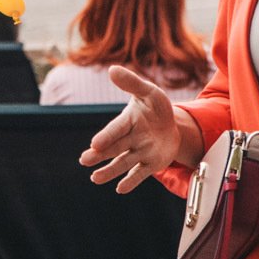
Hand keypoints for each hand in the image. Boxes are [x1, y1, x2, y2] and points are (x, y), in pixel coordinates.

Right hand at [78, 65, 182, 193]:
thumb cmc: (157, 108)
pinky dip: (131, 181)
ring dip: (109, 171)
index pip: (115, 130)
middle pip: (113, 148)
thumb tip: (112, 69)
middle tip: (85, 160)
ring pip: (122, 163)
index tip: (95, 143)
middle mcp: (130, 139)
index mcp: (127, 122)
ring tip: (95, 178)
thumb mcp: (149, 92)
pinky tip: (120, 189)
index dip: (106, 136)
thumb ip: (132, 83)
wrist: (173, 126)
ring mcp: (139, 153)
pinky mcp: (149, 164)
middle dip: (99, 155)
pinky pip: (139, 174)